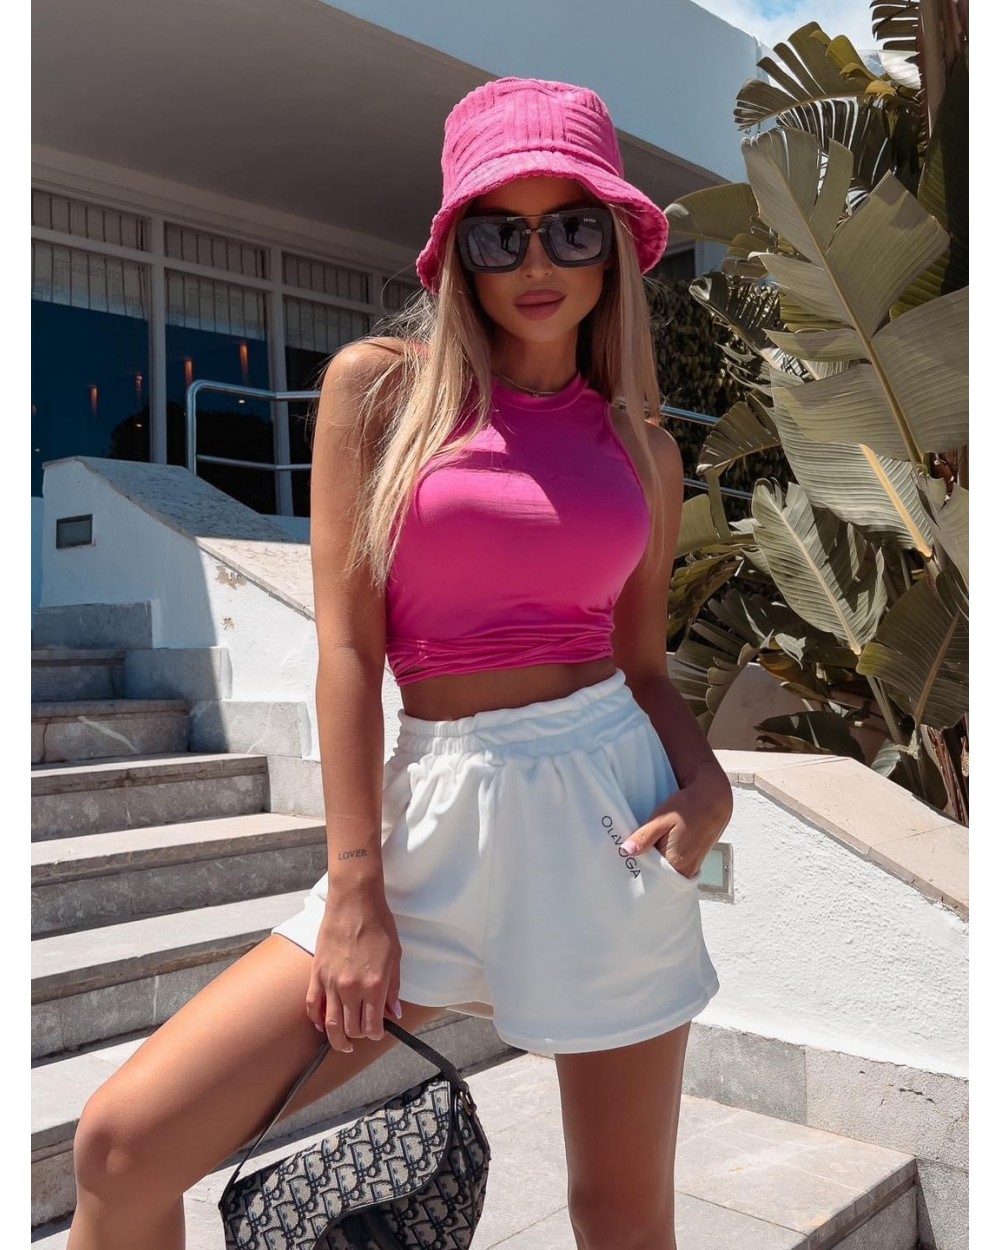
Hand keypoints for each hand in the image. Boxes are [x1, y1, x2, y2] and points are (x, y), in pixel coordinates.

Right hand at [305, 892, 403, 1052]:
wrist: (354, 902)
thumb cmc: (379, 925)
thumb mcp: (395, 957)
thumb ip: (393, 989)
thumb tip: (394, 1012)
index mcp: (374, 985)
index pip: (373, 1027)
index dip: (376, 1033)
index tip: (379, 1030)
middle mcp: (351, 989)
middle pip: (352, 1029)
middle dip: (359, 1035)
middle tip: (363, 1031)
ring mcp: (331, 982)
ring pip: (330, 1025)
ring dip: (337, 1038)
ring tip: (342, 1042)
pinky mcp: (316, 973)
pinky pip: (312, 1006)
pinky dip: (317, 1019)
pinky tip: (322, 1024)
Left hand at [620, 768, 732, 878]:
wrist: (713, 799)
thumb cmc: (688, 807)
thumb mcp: (661, 819)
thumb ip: (644, 837)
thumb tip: (626, 851)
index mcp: (677, 863)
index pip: (649, 877)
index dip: (635, 869)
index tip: (623, 861)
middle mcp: (686, 870)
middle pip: (657, 876)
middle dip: (643, 866)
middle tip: (629, 853)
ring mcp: (691, 866)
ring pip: (664, 870)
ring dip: (653, 860)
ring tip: (642, 847)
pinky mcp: (694, 860)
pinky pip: (673, 865)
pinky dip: (663, 857)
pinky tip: (656, 845)